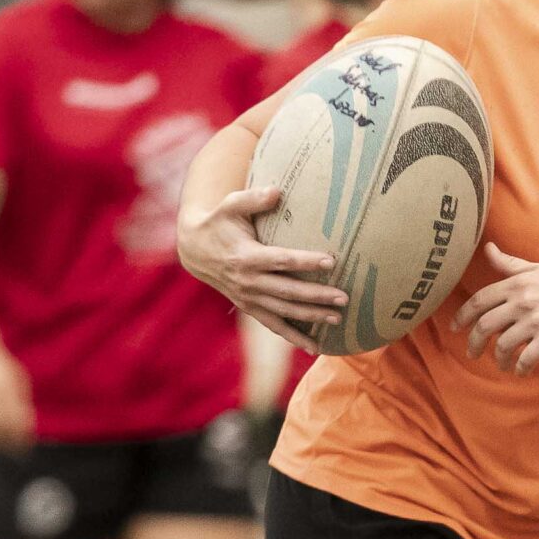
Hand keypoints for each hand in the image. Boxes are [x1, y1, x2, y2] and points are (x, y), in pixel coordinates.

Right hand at [176, 184, 344, 350]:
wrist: (194, 250)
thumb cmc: (219, 222)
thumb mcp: (230, 205)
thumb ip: (253, 198)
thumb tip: (277, 191)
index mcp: (246, 257)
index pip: (282, 261)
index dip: (306, 261)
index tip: (331, 261)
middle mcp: (248, 282)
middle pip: (288, 292)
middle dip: (317, 296)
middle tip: (344, 297)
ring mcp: (249, 298)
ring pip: (284, 312)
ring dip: (311, 317)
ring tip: (337, 318)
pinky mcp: (249, 308)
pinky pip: (273, 326)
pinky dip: (293, 337)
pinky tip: (314, 347)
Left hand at [452, 243, 538, 374]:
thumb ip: (512, 264)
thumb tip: (489, 249)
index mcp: (518, 283)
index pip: (479, 300)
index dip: (462, 316)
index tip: (455, 328)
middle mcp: (523, 300)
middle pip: (484, 325)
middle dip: (474, 343)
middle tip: (472, 354)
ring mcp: (536, 319)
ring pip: (503, 346)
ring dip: (498, 359)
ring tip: (503, 365)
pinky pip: (526, 359)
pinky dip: (520, 368)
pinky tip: (523, 371)